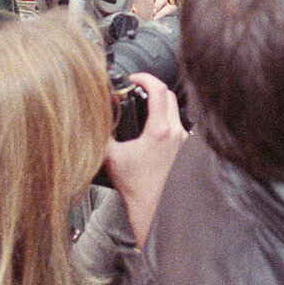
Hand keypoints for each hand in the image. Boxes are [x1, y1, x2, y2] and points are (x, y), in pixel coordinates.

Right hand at [102, 73, 188, 247]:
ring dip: (162, 105)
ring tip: (146, 109)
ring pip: (176, 110)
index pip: (158, 89)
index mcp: (160, 131)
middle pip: (170, 95)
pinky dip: (168, 121)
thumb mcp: (111, 157)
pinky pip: (180, 125)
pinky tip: (156, 128)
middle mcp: (177, 133)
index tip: (136, 78)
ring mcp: (185, 141)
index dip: (145, 77)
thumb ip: (103, 134)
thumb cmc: (136, 187)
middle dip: (153, 89)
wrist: (153, 206)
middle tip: (138, 91)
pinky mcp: (188, 149)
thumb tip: (94, 119)